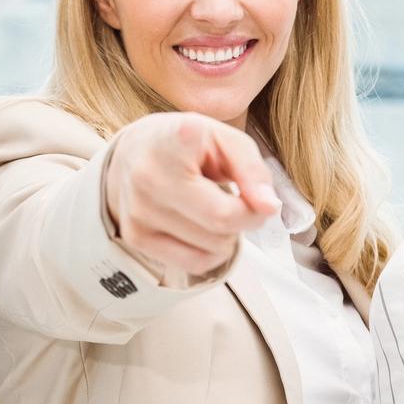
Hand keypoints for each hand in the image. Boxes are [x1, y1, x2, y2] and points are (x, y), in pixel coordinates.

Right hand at [103, 112, 280, 275]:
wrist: (136, 150)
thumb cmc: (189, 145)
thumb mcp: (228, 140)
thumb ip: (254, 171)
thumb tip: (269, 208)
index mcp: (175, 142)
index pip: (223, 200)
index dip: (250, 203)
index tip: (258, 194)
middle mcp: (149, 176)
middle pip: (222, 223)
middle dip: (244, 217)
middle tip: (239, 199)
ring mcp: (138, 210)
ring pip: (213, 248)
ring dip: (225, 234)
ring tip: (209, 205)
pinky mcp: (135, 236)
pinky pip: (195, 263)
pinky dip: (210, 251)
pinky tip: (199, 225)